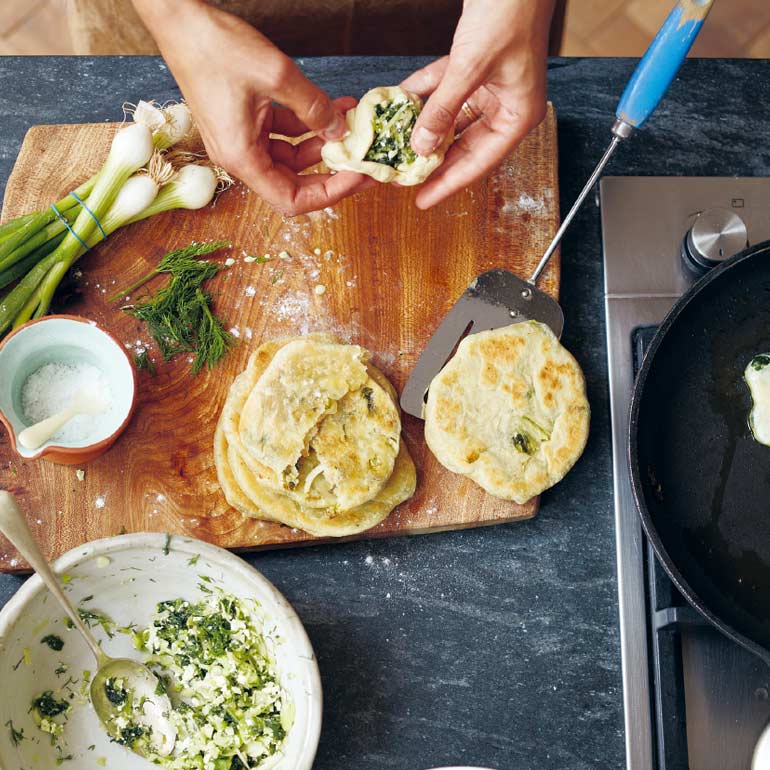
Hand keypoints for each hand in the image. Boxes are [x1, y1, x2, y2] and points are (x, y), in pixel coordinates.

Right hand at [131, 0, 370, 214]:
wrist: (179, 21)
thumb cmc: (214, 47)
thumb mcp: (276, 75)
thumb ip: (313, 107)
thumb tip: (340, 130)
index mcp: (241, 157)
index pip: (291, 199)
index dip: (328, 194)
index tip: (355, 177)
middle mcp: (239, 157)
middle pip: (292, 183)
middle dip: (329, 170)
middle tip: (361, 158)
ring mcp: (240, 141)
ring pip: (289, 157)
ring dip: (320, 143)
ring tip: (348, 122)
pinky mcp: (242, 124)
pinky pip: (280, 136)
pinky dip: (305, 126)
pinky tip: (330, 108)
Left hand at [402, 0, 553, 208]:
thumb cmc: (510, 10)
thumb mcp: (470, 67)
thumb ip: (444, 108)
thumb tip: (422, 144)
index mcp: (517, 115)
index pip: (479, 163)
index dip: (449, 183)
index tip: (423, 199)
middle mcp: (506, 106)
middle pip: (463, 145)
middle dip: (432, 158)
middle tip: (403, 175)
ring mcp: (490, 87)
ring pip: (451, 118)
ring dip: (424, 126)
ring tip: (397, 144)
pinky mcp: (476, 67)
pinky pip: (445, 89)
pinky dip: (424, 95)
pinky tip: (401, 103)